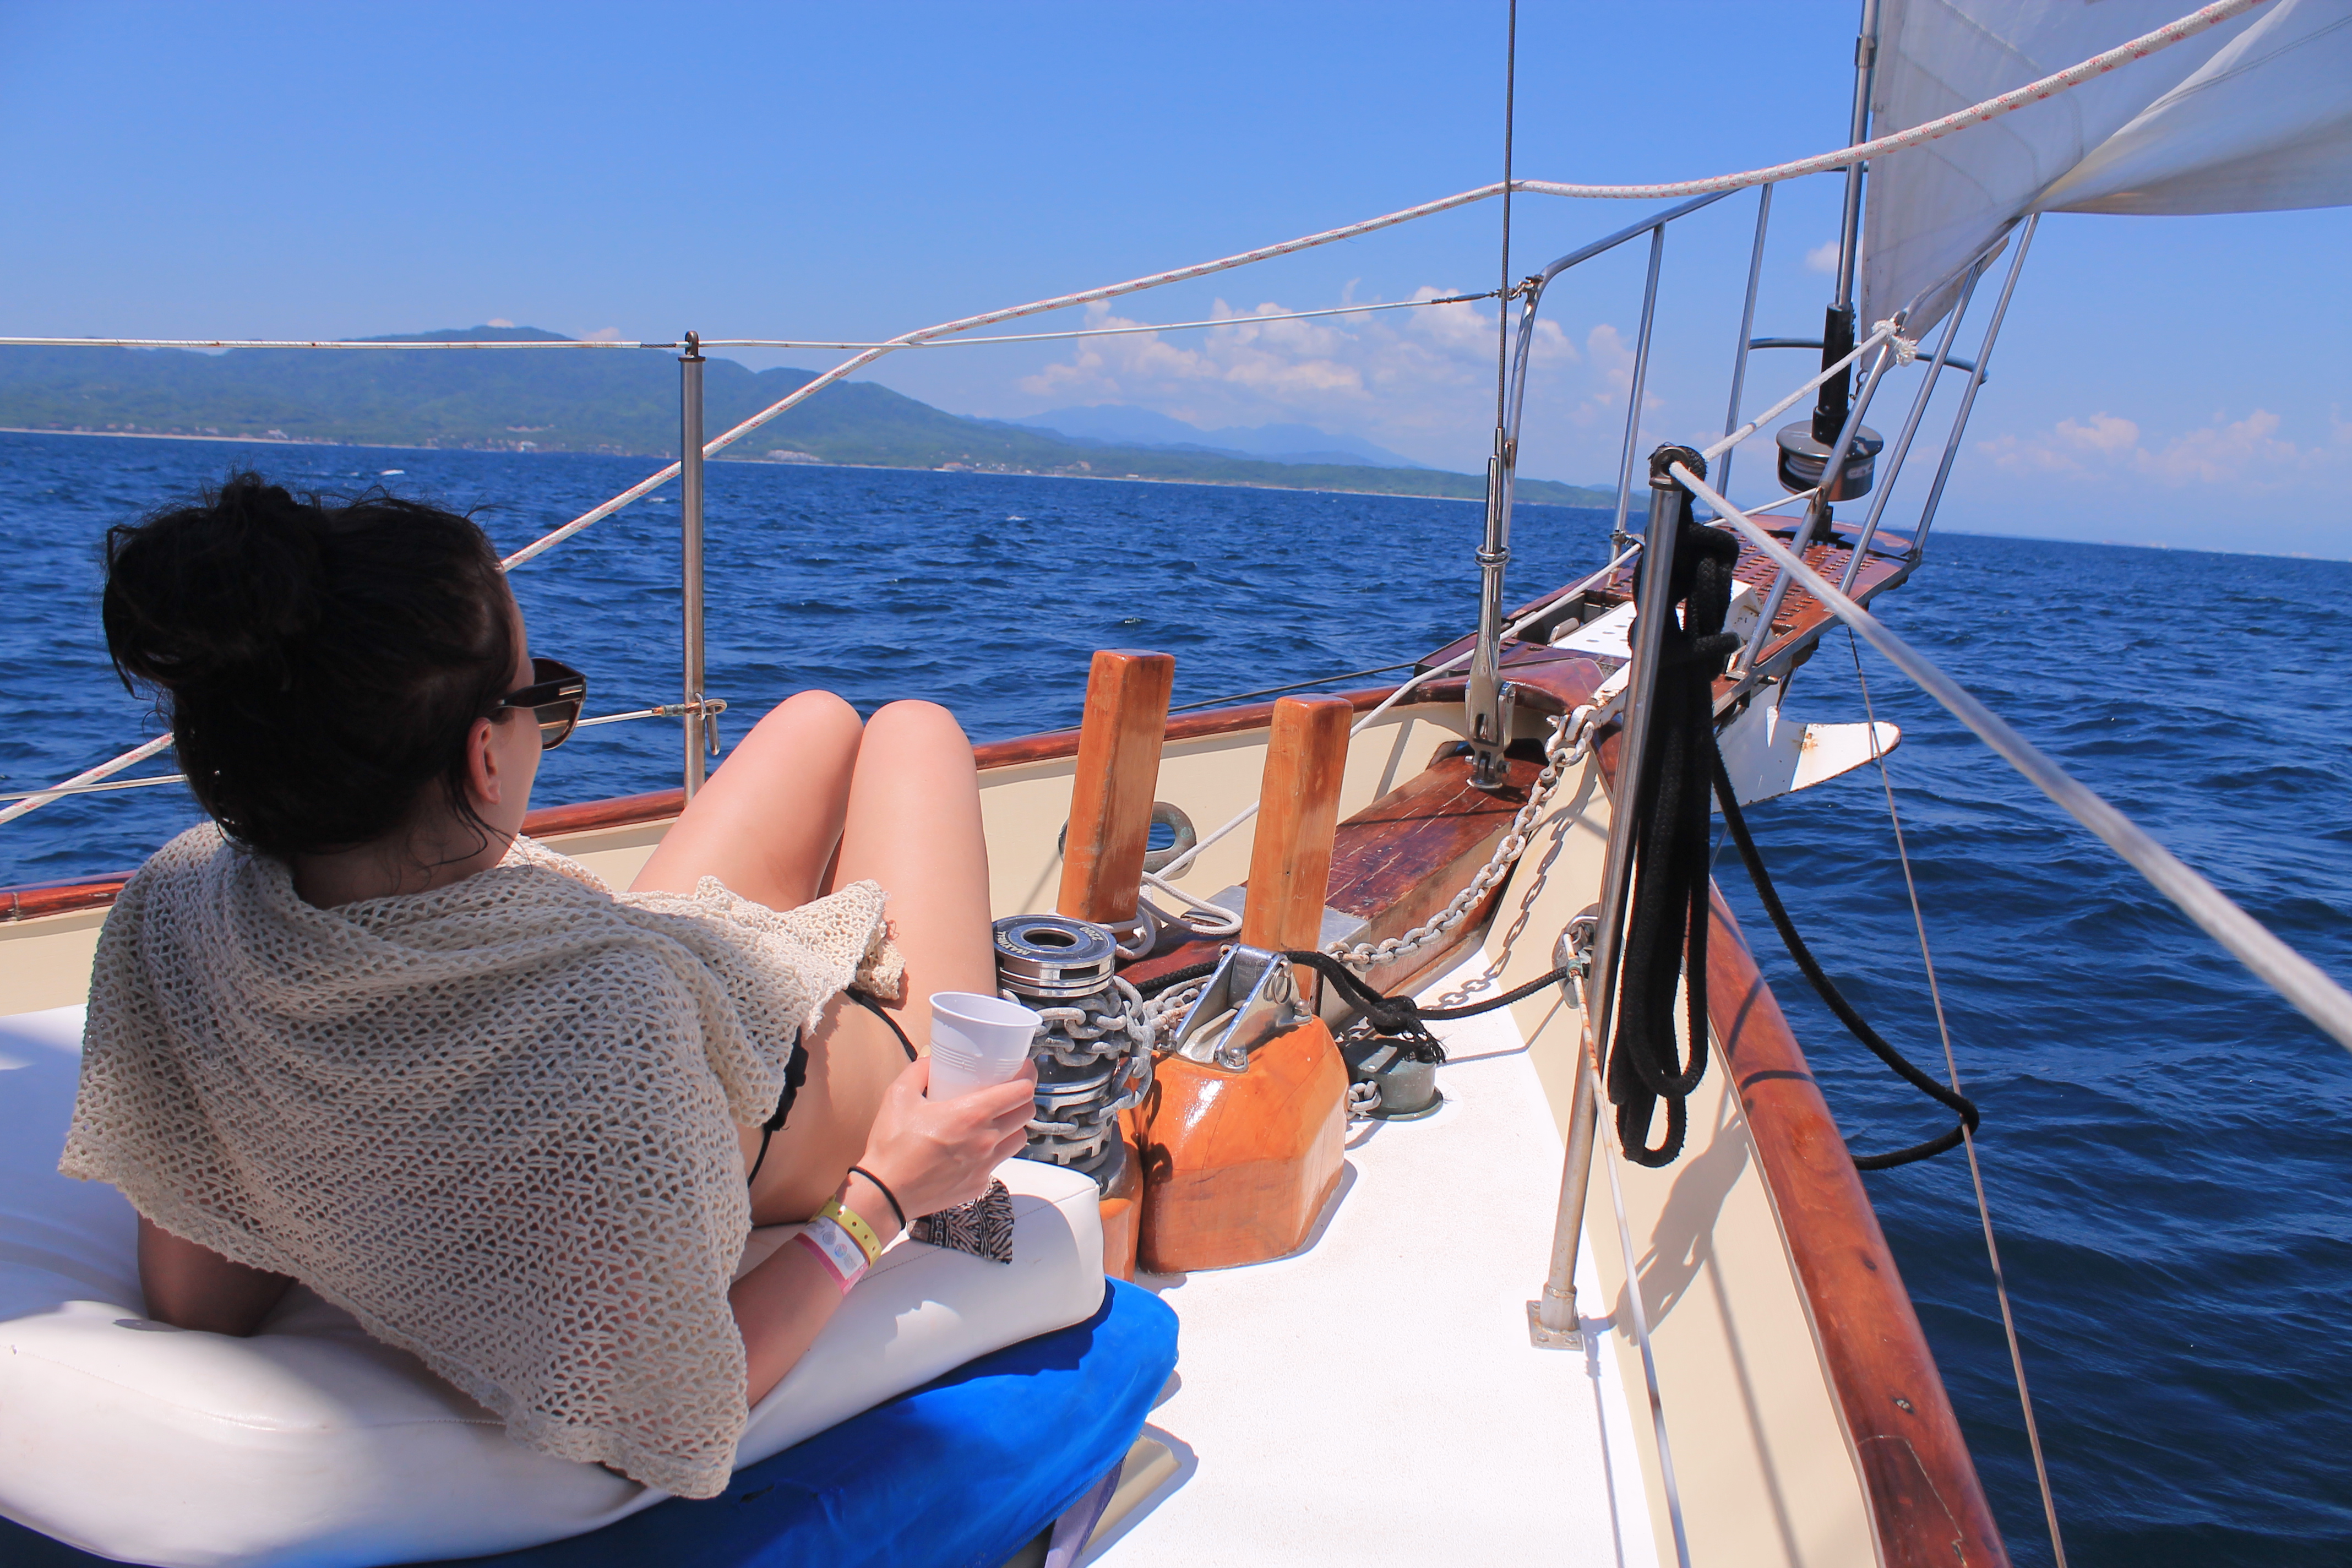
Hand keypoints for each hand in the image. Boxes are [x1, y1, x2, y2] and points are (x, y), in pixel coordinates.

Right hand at [854, 1057, 1035, 1218]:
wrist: (885, 1193)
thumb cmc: (892, 1145)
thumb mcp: (898, 1096)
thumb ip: (918, 1071)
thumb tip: (931, 1059)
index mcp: (972, 1114)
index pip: (1021, 1092)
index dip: (1027, 1077)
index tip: (1022, 1068)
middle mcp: (986, 1140)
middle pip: (1026, 1113)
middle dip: (1023, 1098)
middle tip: (1010, 1090)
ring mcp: (985, 1165)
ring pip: (1019, 1139)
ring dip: (1015, 1125)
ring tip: (999, 1118)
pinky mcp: (979, 1184)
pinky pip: (999, 1162)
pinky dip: (995, 1151)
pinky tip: (977, 1146)